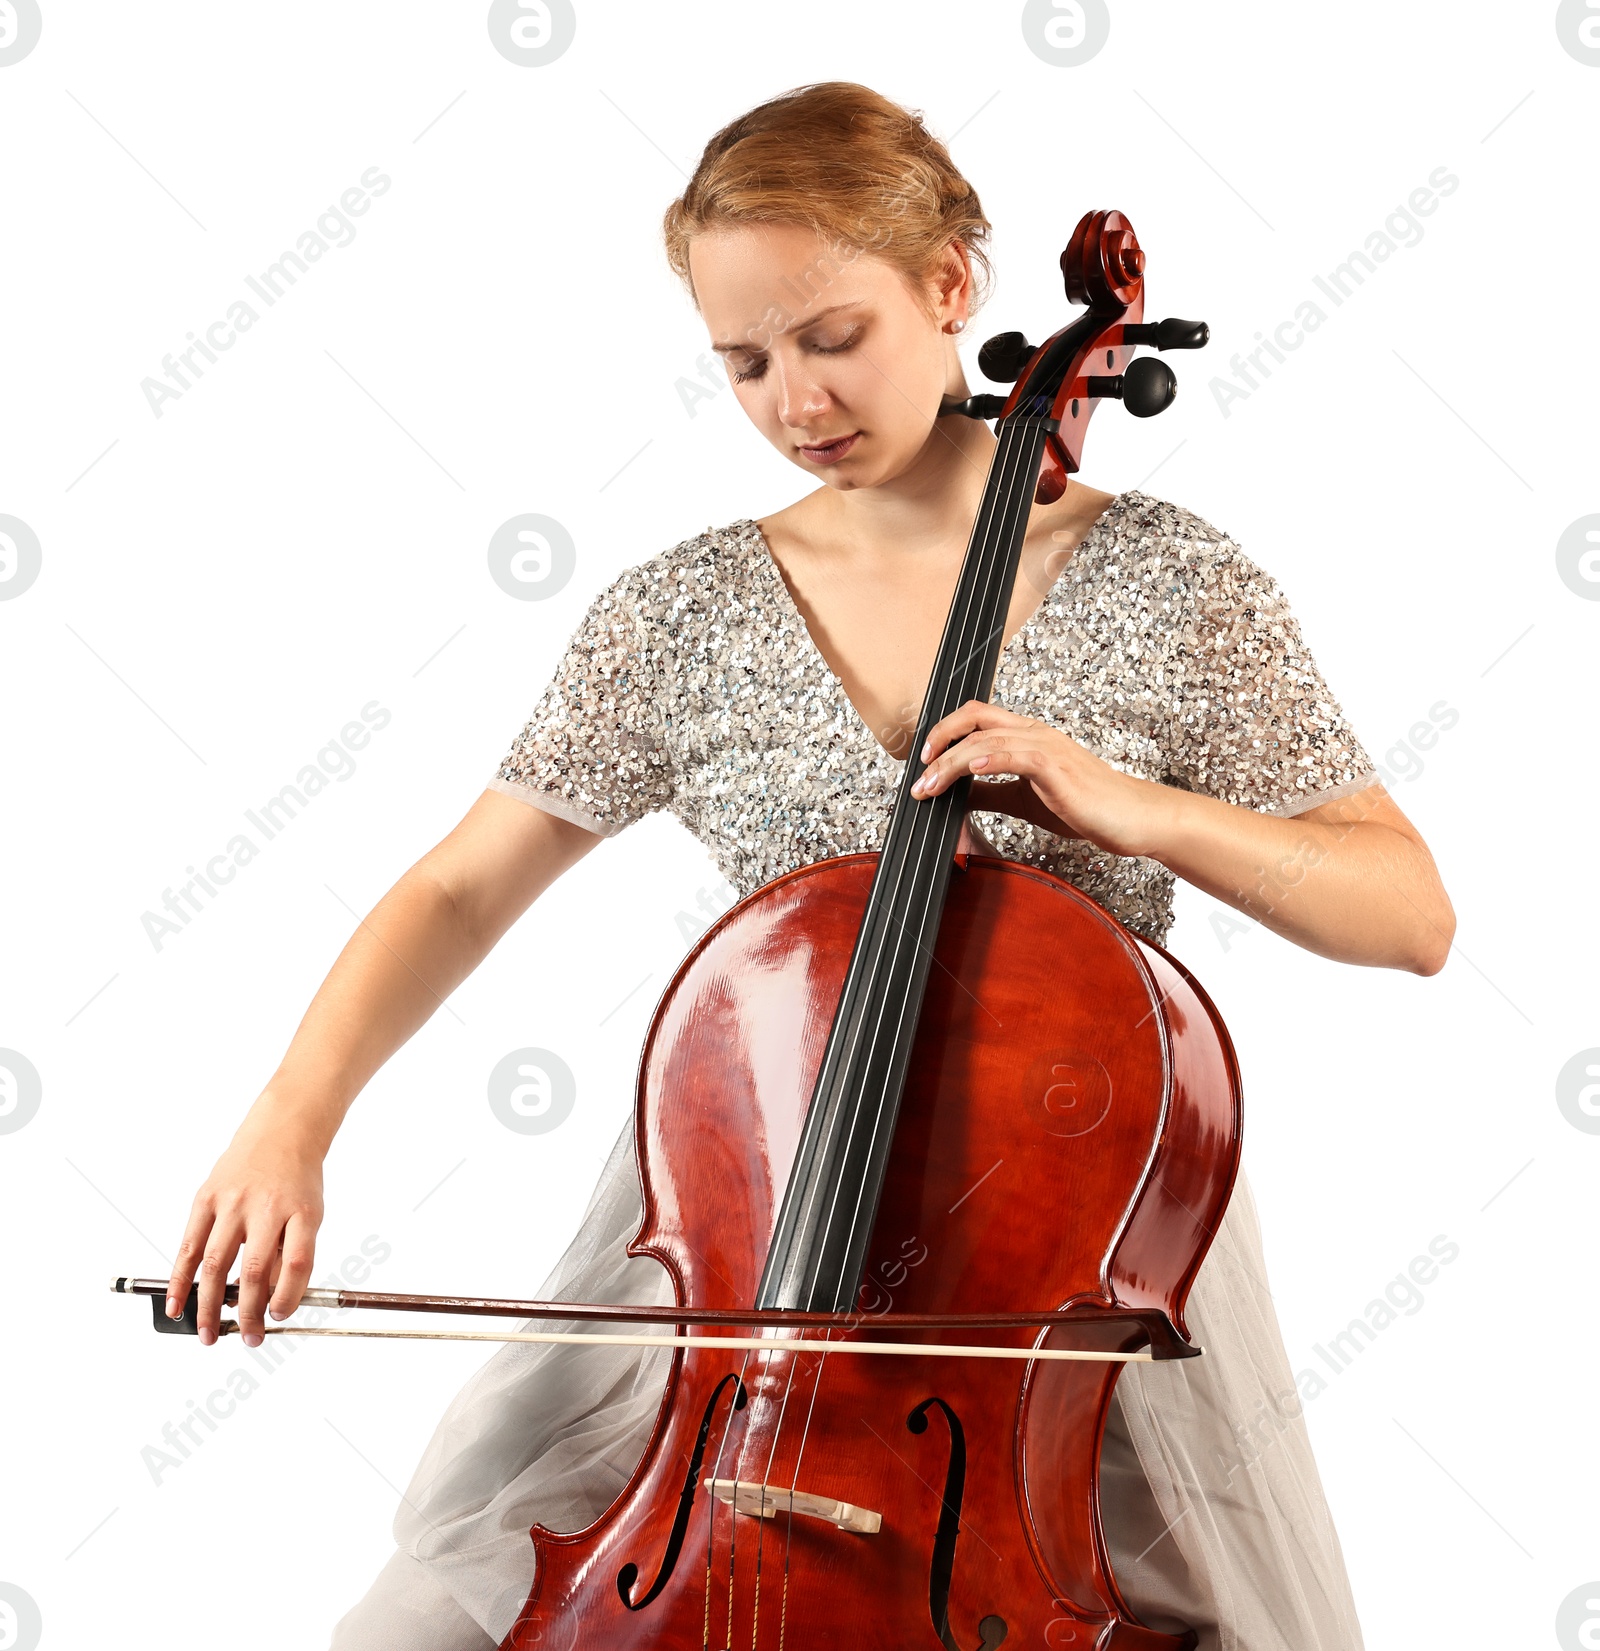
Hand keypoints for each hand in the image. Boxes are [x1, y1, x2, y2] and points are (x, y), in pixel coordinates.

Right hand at [167, 1103, 325, 1347]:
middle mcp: (266, 1207)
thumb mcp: (309, 1213)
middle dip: (248, 1314)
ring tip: (208, 1334)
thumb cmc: (297, 1180)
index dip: (288, 1297)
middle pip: (255, 1271)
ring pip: (216, 1264)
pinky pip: (189, 1246)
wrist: (282, 1131)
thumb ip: (290, 1253)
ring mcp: (233, 1202)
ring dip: (209, 1306)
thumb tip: (266, 1301)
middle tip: (248, 1338)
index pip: (298, 1264)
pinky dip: (180, 1279)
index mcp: (302, 1211)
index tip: (279, 1317)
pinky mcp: (206, 1197)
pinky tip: (176, 1304)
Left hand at [911, 700, 1173, 860]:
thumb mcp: (1023, 799)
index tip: (923, 760)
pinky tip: (968, 770)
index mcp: (1027, 736)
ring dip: (951, 762)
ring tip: (930, 786)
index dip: (945, 732)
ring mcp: (1046, 746)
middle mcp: (1034, 733)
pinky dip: (988, 759)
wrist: (1131, 817)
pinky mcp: (1056, 767)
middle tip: (918, 771)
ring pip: (987, 738)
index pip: (977, 717)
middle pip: (975, 716)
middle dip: (939, 738)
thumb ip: (990, 792)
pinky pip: (1016, 754)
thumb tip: (956, 793)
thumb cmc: (1086, 807)